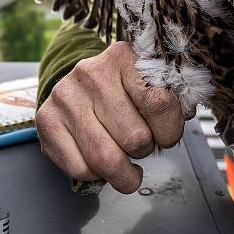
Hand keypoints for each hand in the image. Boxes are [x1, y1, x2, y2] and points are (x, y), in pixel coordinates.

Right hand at [35, 42, 185, 192]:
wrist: (79, 84)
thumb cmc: (125, 90)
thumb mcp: (152, 82)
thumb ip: (174, 97)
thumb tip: (186, 115)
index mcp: (124, 58)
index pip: (159, 104)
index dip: (170, 131)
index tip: (166, 136)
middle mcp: (91, 73)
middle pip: (135, 138)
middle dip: (145, 152)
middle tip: (142, 146)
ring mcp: (65, 97)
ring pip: (106, 159)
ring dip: (123, 173)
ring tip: (126, 165)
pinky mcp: (46, 120)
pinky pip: (79, 168)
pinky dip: (95, 175)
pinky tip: (99, 160)